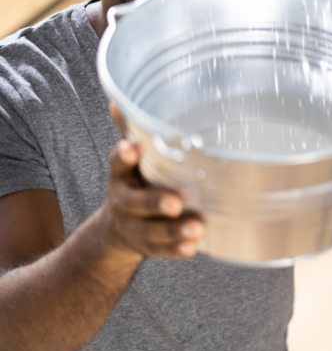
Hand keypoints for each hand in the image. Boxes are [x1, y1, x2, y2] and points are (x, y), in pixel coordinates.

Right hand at [101, 103, 204, 260]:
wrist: (116, 231)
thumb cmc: (134, 183)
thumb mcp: (130, 160)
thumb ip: (131, 132)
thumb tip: (119, 100)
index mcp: (121, 177)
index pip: (118, 164)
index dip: (124, 156)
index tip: (132, 147)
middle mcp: (124, 203)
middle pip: (136, 203)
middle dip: (155, 202)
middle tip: (176, 202)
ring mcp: (135, 227)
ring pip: (152, 231)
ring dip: (174, 231)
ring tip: (197, 227)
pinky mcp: (149, 246)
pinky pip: (163, 251)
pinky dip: (177, 250)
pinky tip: (192, 247)